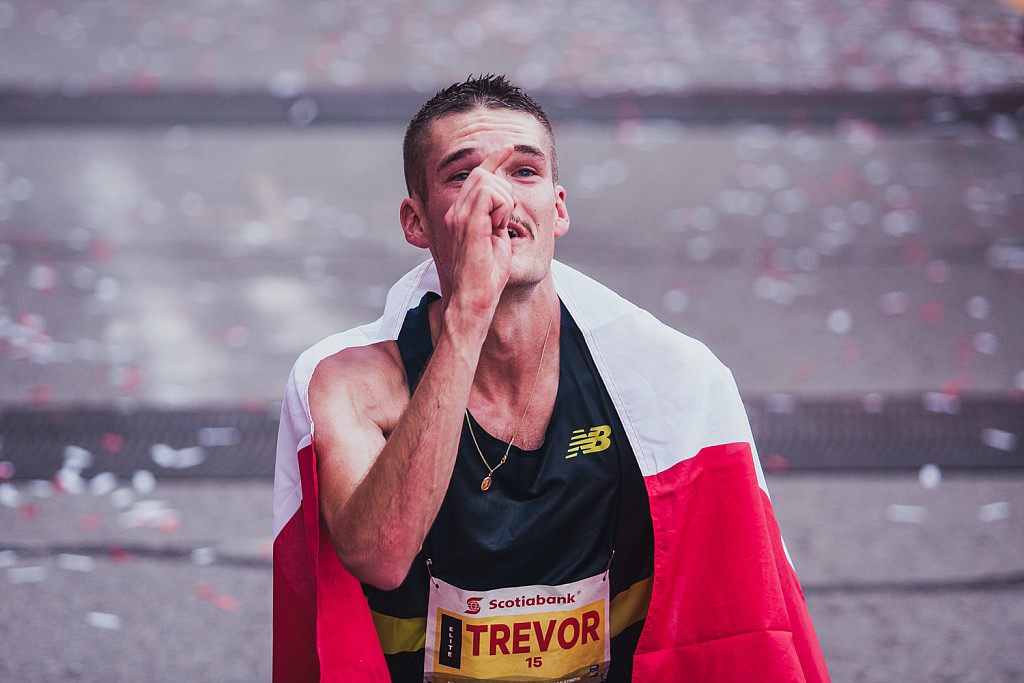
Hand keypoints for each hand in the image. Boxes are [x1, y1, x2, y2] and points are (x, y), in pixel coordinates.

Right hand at [443, 144, 516, 321]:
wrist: (476, 298)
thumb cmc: (487, 276)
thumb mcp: (496, 239)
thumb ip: (498, 217)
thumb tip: (508, 202)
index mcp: (460, 214)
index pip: (477, 175)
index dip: (494, 158)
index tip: (509, 147)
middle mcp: (456, 211)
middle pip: (485, 174)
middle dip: (505, 191)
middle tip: (504, 221)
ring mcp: (459, 216)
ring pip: (490, 182)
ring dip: (505, 202)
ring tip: (500, 227)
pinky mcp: (469, 223)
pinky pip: (492, 195)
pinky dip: (503, 209)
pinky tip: (499, 227)